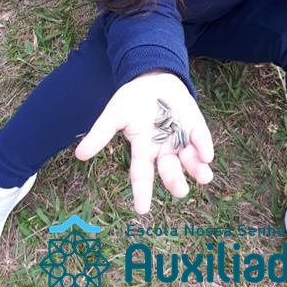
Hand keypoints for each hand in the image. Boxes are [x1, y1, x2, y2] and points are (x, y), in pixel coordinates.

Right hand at [75, 71, 213, 213]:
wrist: (152, 77)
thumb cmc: (131, 99)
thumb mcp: (113, 115)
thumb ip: (100, 134)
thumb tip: (79, 155)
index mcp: (143, 150)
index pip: (142, 175)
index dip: (142, 192)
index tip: (141, 209)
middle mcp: (163, 149)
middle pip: (170, 171)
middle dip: (175, 181)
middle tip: (180, 190)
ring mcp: (180, 138)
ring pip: (190, 160)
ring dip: (197, 169)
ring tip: (204, 177)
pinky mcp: (194, 125)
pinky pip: (201, 138)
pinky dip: (204, 146)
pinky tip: (207, 155)